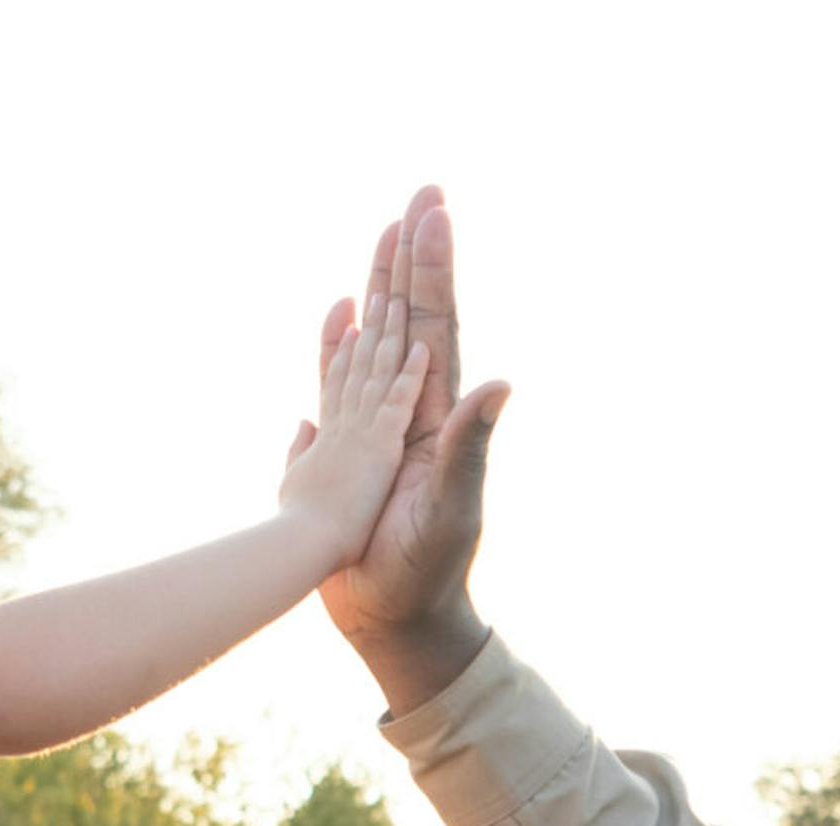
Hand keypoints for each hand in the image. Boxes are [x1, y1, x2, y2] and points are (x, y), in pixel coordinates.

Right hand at [304, 187, 509, 714]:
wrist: (397, 617)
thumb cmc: (427, 570)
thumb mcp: (452, 506)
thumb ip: (471, 444)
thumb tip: (502, 382)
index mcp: (436, 416)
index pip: (438, 325)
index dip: (434, 267)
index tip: (432, 208)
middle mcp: (412, 413)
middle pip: (412, 319)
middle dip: (413, 257)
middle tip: (419, 194)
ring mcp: (380, 429)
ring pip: (379, 341)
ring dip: (380, 289)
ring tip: (380, 234)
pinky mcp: (350, 452)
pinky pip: (341, 382)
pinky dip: (337, 344)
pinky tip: (338, 316)